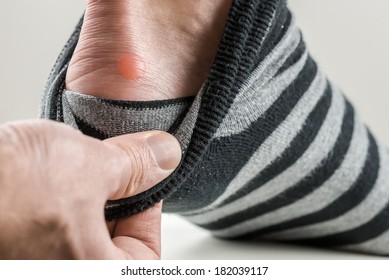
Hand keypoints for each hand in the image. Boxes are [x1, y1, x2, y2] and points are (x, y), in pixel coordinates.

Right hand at [0, 120, 181, 258]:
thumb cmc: (5, 188)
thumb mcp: (87, 167)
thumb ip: (135, 165)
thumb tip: (163, 155)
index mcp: (92, 274)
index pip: (145, 254)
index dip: (150, 208)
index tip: (146, 177)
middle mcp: (63, 274)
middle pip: (113, 242)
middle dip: (117, 200)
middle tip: (113, 168)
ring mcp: (37, 261)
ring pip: (82, 232)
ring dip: (86, 197)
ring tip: (76, 171)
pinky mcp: (17, 247)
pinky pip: (54, 229)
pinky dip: (62, 202)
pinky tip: (53, 179)